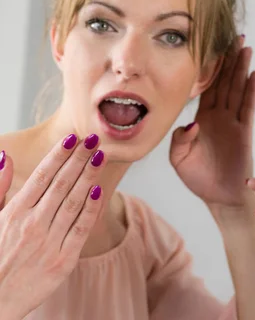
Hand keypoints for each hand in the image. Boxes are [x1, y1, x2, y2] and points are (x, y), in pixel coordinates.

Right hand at [0, 135, 104, 319]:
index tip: (73, 137)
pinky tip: (100, 190)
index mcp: (13, 214)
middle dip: (79, 159)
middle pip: (61, 184)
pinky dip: (91, 209)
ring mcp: (49, 243)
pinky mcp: (64, 261)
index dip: (59, 155)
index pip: (41, 177)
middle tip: (94, 138)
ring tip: (101, 156)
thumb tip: (4, 156)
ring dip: (89, 176)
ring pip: (74, 202)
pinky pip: (82, 229)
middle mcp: (32, 225)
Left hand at [170, 36, 254, 207]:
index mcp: (202, 119)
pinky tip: (254, 73)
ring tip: (245, 47)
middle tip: (234, 36)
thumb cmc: (198, 178)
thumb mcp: (179, 158)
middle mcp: (218, 116)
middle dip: (229, 59)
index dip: (210, 67)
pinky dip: (251, 89)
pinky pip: (248, 106)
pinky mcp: (244, 131)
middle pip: (224, 81)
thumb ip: (180, 139)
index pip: (206, 86)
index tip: (213, 46)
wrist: (219, 196)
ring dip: (241, 68)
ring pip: (237, 89)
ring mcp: (233, 122)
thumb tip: (192, 123)